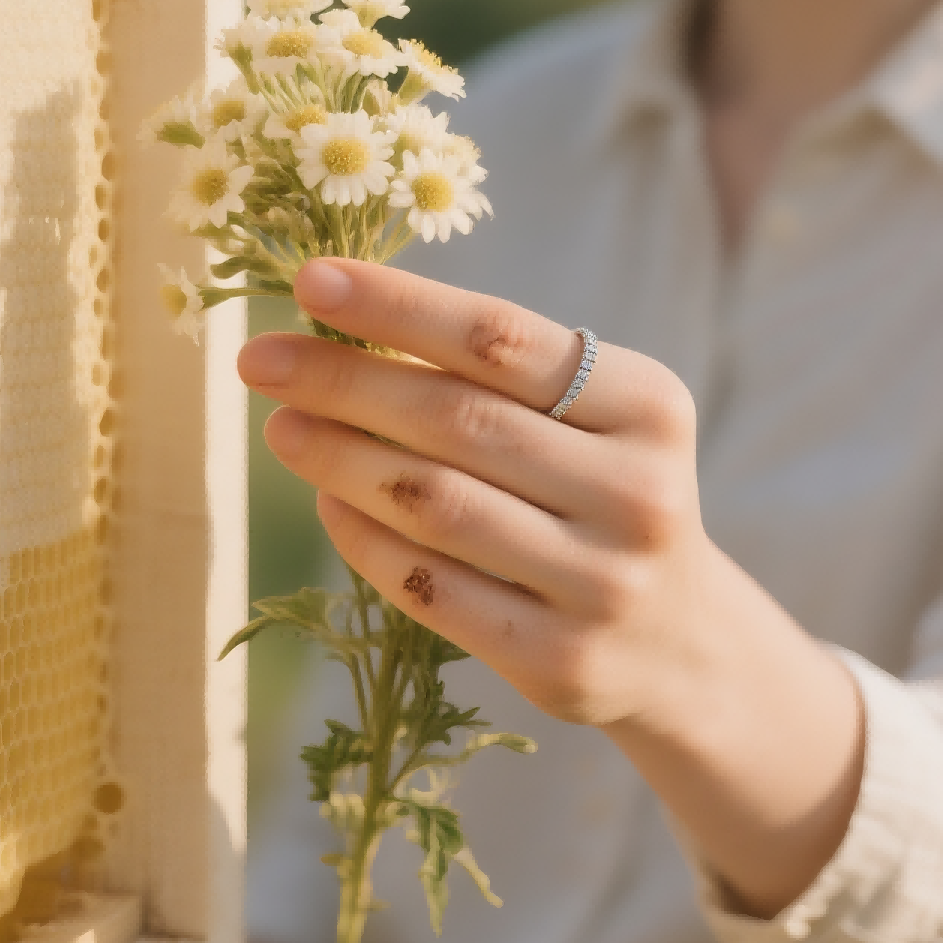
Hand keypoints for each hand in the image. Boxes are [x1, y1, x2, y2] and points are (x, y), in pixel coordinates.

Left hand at [238, 257, 705, 727]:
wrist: (683, 642)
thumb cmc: (607, 499)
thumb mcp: (595, 422)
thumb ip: (498, 380)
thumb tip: (344, 328)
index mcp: (649, 406)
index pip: (501, 339)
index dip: (397, 306)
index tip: (311, 281)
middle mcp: (636, 492)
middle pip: (459, 419)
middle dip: (344, 382)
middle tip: (260, 360)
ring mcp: (600, 583)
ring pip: (437, 504)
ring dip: (341, 460)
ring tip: (282, 429)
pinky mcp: (558, 660)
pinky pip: (432, 590)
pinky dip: (366, 541)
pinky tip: (328, 504)